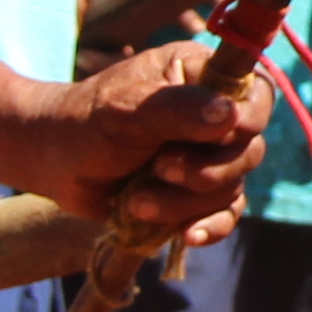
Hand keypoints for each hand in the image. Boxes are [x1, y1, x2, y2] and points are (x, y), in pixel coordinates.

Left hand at [0, 37, 256, 230]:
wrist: (54, 165)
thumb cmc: (84, 122)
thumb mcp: (124, 110)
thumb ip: (175, 109)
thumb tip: (229, 115)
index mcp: (201, 75)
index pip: (256, 94)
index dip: (247, 118)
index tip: (224, 133)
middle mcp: (213, 114)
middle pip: (249, 149)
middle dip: (206, 170)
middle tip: (160, 169)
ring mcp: (206, 157)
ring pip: (231, 187)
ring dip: (186, 202)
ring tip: (137, 201)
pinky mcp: (196, 194)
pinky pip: (225, 214)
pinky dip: (211, 227)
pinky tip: (190, 236)